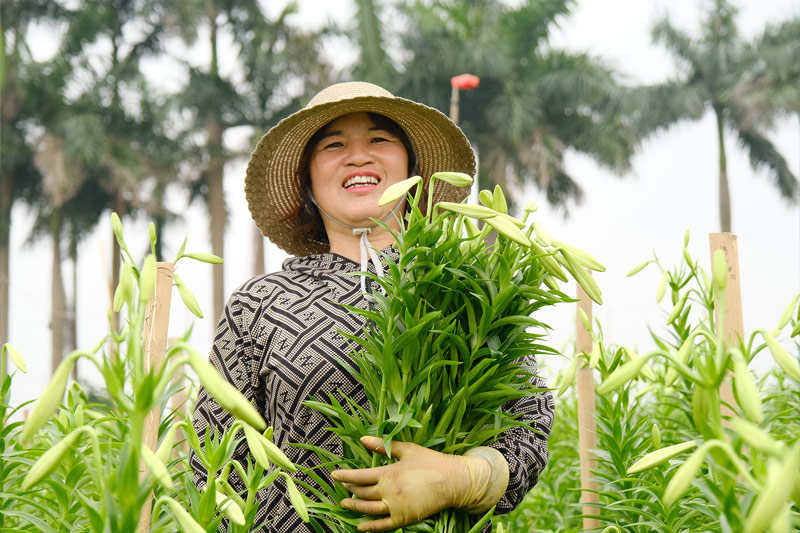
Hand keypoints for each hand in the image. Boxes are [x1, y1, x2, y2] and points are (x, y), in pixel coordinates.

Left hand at [330, 436, 507, 531]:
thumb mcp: (406, 449)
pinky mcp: (404, 518)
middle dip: (350, 489)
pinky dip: (369, 527)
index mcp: (389, 473)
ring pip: (369, 509)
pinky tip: (360, 526)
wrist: (452, 481)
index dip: (345, 477)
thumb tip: (363, 439)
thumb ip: (383, 446)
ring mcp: (396, 507)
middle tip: (344, 486)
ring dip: (355, 506)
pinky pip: (383, 526)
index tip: (335, 475)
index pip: (360, 476)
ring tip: (345, 503)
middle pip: (363, 492)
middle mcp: (389, 491)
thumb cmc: (430, 462)